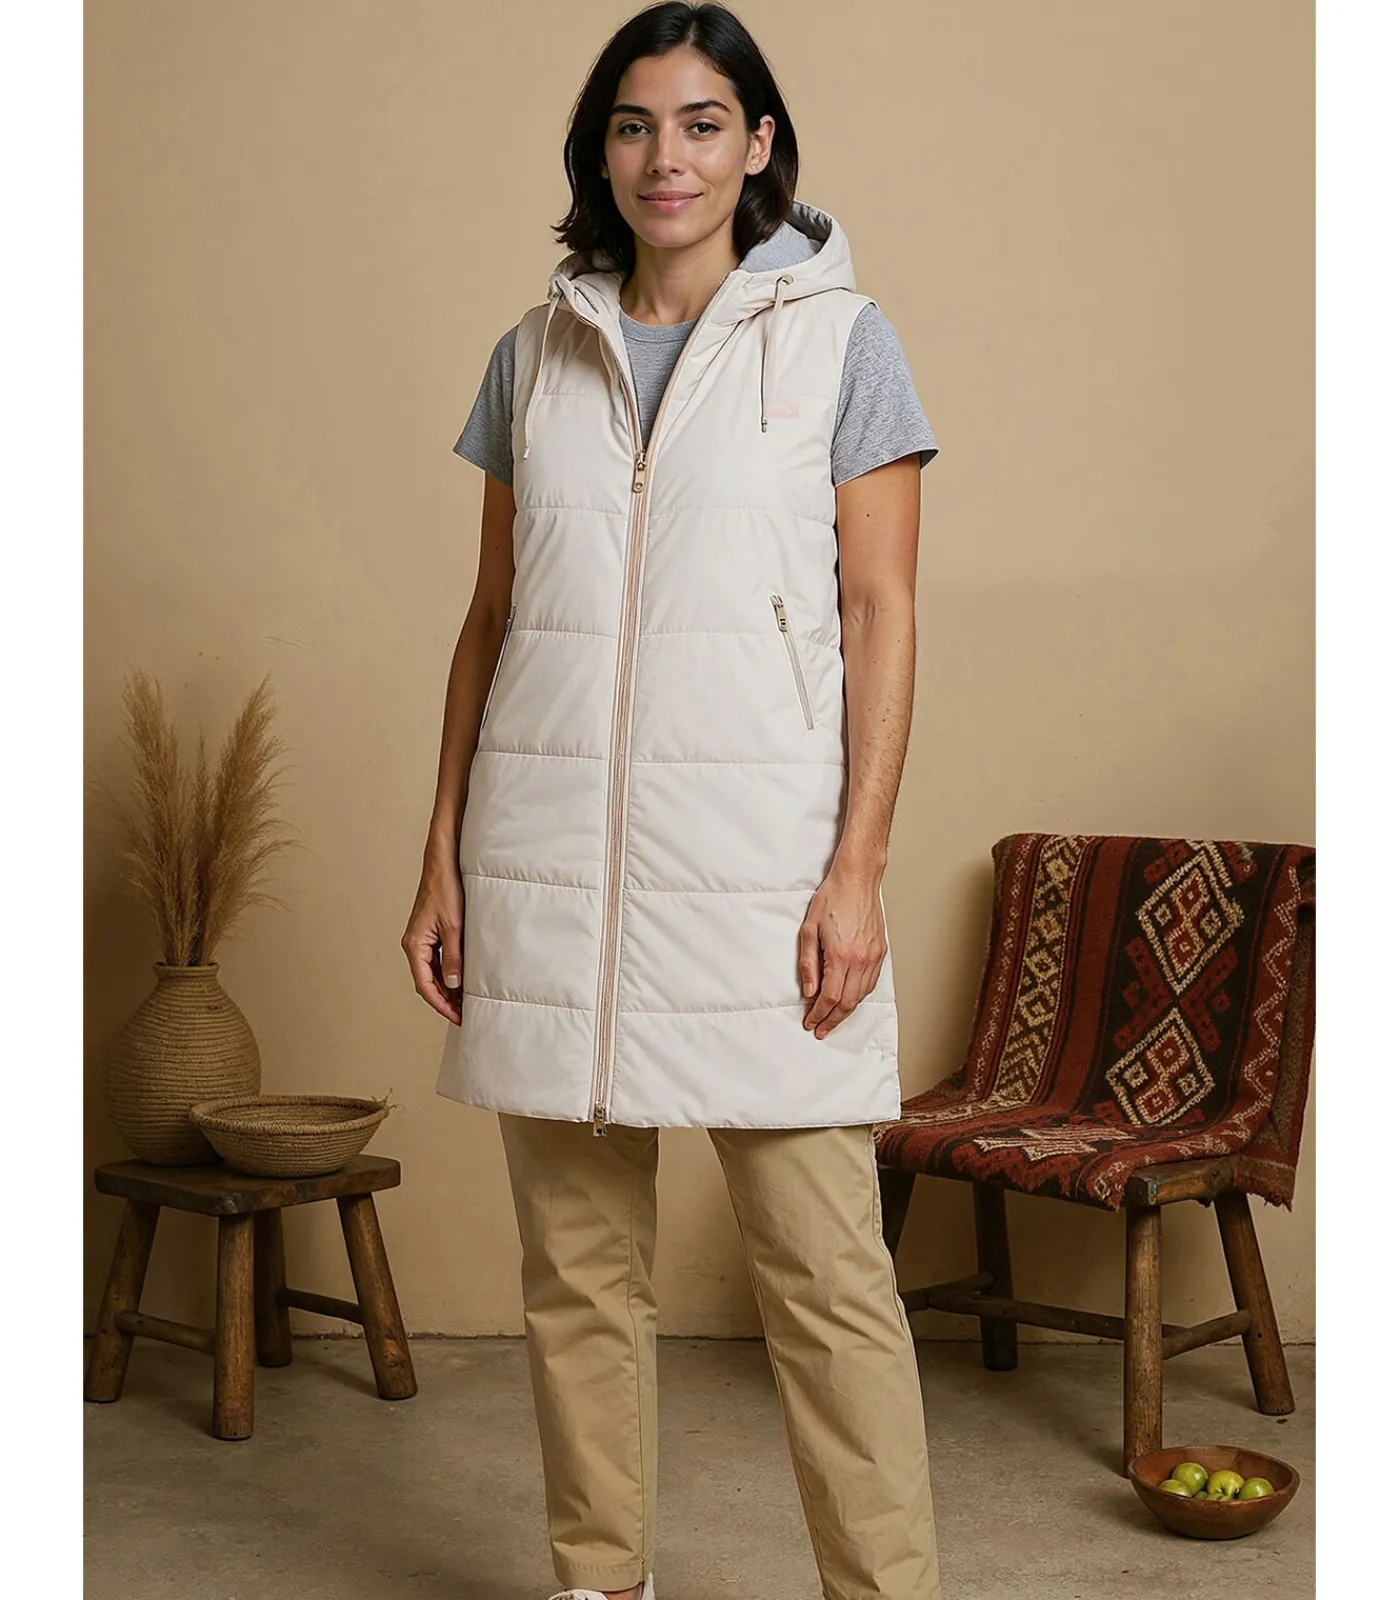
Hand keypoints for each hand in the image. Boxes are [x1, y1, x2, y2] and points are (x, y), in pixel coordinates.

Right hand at [402, 853, 464, 1024]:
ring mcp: (422, 939)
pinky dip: (449, 972)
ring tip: (466, 1001)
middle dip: (445, 999)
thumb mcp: (453, 927)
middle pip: (427, 981)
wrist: (443, 864)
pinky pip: (437, 960)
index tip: (457, 1017)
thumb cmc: (445, 890)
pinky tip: (462, 978)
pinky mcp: (431, 932)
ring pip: (432, 972)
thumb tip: (453, 984)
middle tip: (465, 1014)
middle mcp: (414, 944)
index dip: (441, 1004)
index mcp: (414, 945)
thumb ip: (453, 958)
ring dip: (447, 987)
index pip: (424, 984)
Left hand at [797, 859, 887, 1038]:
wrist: (857, 880)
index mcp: (842, 956)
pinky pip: (871, 982)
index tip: (810, 1022)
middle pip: (847, 1003)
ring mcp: (874, 957)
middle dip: (832, 1020)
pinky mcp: (880, 951)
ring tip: (833, 1018)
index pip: (830, 997)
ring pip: (861, 995)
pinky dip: (859, 996)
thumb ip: (808, 964)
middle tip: (820, 1029)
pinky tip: (850, 999)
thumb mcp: (809, 930)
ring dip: (846, 1011)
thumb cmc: (832, 899)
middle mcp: (861, 960)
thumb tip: (809, 991)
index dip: (818, 1014)